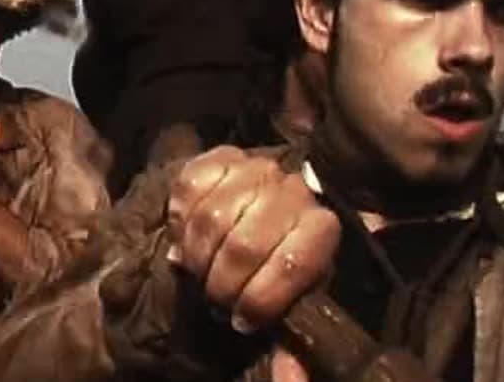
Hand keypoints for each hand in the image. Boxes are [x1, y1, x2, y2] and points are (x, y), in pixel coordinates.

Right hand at [166, 146, 339, 334]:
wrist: (263, 216)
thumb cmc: (275, 272)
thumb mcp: (287, 308)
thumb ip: (288, 348)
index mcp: (322, 230)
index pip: (294, 262)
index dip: (261, 298)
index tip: (243, 320)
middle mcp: (295, 191)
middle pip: (246, 243)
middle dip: (222, 282)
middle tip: (215, 298)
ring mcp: (258, 168)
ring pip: (213, 216)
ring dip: (197, 253)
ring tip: (199, 270)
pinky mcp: (223, 156)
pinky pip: (190, 184)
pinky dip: (181, 216)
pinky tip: (186, 233)